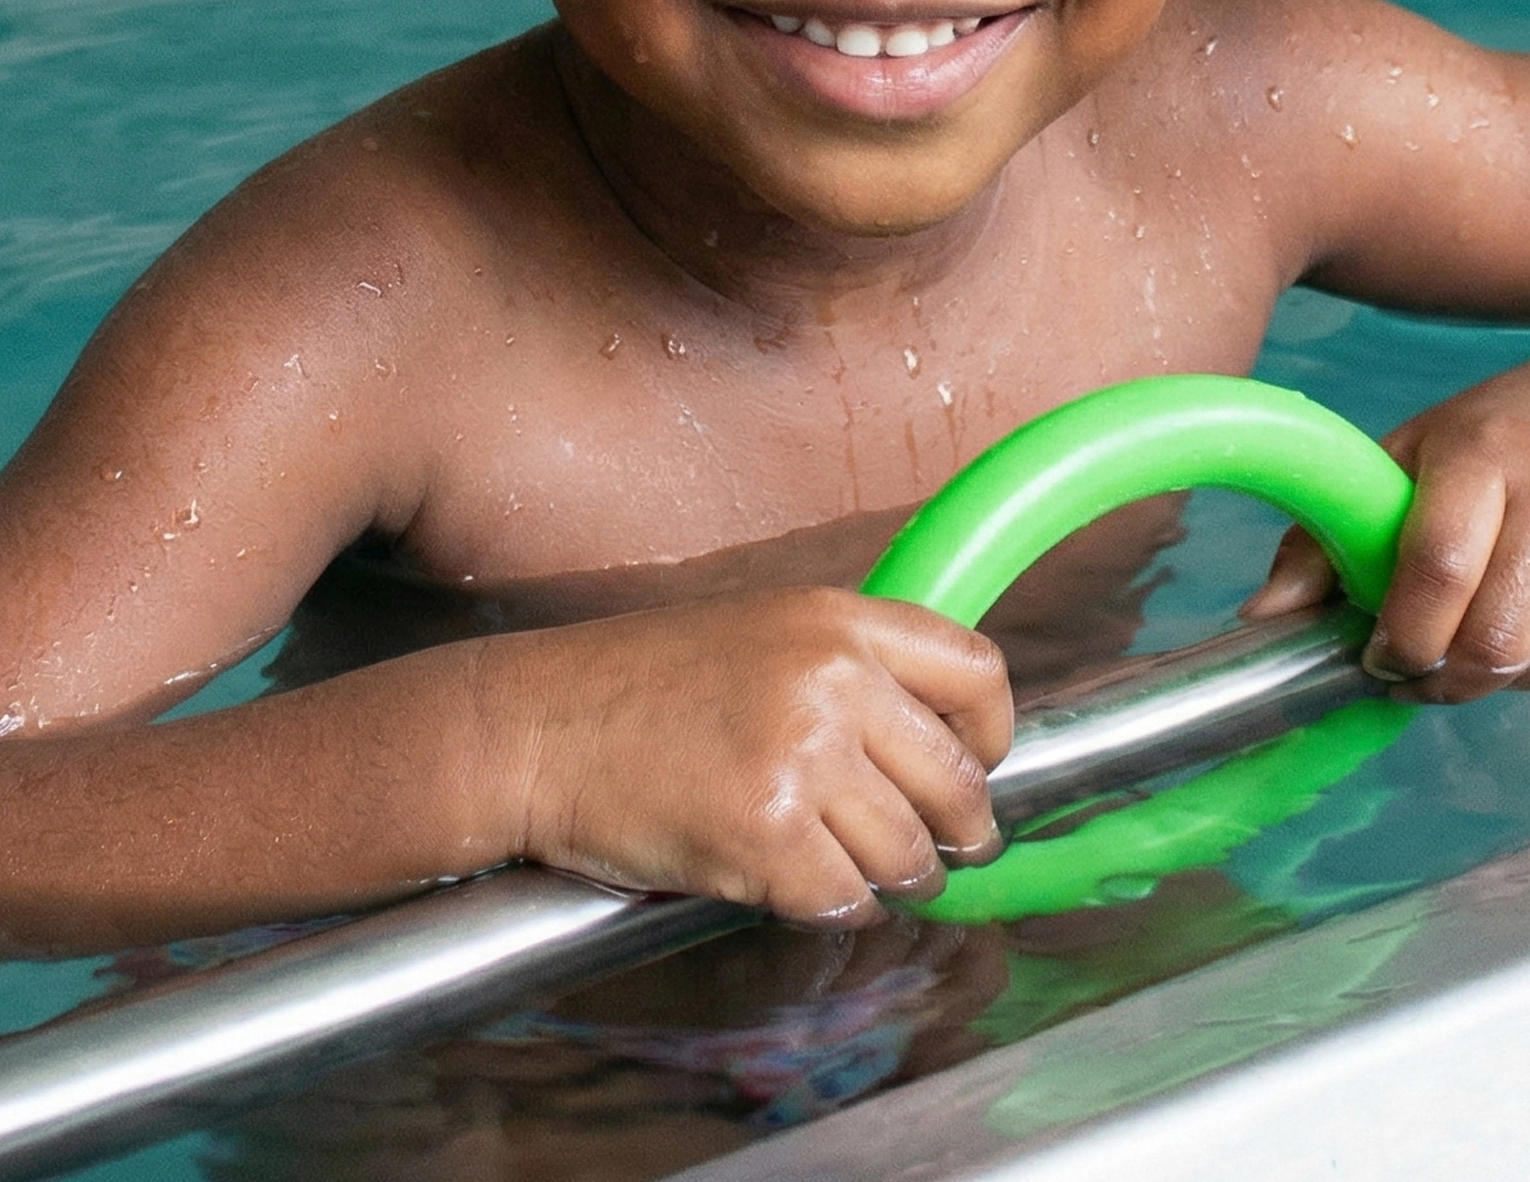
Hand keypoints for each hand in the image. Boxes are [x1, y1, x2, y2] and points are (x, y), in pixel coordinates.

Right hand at [484, 587, 1012, 924]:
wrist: (539, 726)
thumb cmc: (640, 684)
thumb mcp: (762, 633)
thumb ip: (851, 669)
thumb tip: (939, 742)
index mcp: (838, 619)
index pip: (977, 673)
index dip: (990, 737)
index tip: (976, 768)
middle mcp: (833, 680)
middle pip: (958, 783)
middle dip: (956, 835)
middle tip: (936, 854)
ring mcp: (802, 758)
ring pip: (908, 856)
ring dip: (890, 880)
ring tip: (850, 871)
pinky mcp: (766, 835)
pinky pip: (844, 901)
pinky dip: (830, 910)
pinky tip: (794, 886)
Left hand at [1241, 354, 1529, 700]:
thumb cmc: (1516, 428)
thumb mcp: (1417, 449)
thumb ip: (1330, 533)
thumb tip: (1260, 620)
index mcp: (1487, 450)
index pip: (1436, 570)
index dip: (1398, 638)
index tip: (1375, 655)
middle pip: (1496, 640)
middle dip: (1445, 678)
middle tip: (1421, 670)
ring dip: (1507, 676)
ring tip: (1488, 635)